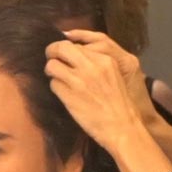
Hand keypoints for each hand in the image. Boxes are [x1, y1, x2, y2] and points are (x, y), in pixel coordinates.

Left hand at [45, 34, 149, 150]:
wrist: (121, 126)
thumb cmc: (118, 103)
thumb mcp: (112, 76)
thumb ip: (96, 65)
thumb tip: (74, 58)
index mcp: (104, 60)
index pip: (77, 45)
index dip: (68, 50)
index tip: (65, 55)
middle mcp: (91, 66)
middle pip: (61, 48)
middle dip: (52, 51)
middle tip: (50, 57)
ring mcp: (78, 81)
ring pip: (52, 65)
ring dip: (51, 70)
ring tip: (55, 76)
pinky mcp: (69, 95)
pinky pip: (53, 84)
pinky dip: (55, 87)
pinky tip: (62, 92)